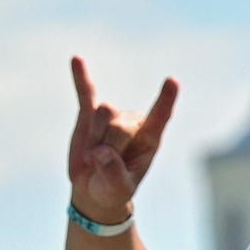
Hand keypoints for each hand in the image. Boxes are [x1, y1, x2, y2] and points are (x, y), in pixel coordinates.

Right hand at [68, 56, 177, 224]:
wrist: (93, 189)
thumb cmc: (112, 190)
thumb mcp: (117, 190)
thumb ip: (113, 174)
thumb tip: (102, 153)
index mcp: (149, 139)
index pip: (160, 116)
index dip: (165, 100)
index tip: (172, 81)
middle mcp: (133, 122)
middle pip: (118, 123)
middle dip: (106, 148)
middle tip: (102, 167)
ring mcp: (112, 116)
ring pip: (102, 113)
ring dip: (93, 139)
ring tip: (93, 158)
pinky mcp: (89, 114)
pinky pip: (85, 93)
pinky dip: (80, 78)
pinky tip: (76, 60)